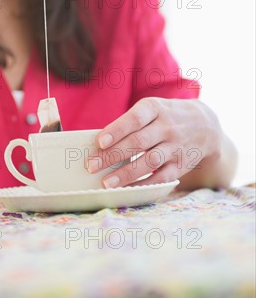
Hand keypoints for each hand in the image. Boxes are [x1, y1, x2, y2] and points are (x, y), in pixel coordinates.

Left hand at [87, 98, 221, 187]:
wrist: (205, 125)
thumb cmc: (165, 116)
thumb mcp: (152, 109)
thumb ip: (129, 123)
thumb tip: (100, 144)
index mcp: (156, 108)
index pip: (135, 119)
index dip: (117, 130)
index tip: (99, 142)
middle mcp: (167, 127)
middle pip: (138, 142)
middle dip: (113, 155)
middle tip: (91, 166)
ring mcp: (176, 146)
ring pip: (149, 161)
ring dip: (126, 174)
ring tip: (106, 183)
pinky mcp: (182, 165)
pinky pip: (162, 177)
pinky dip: (144, 184)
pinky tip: (127, 189)